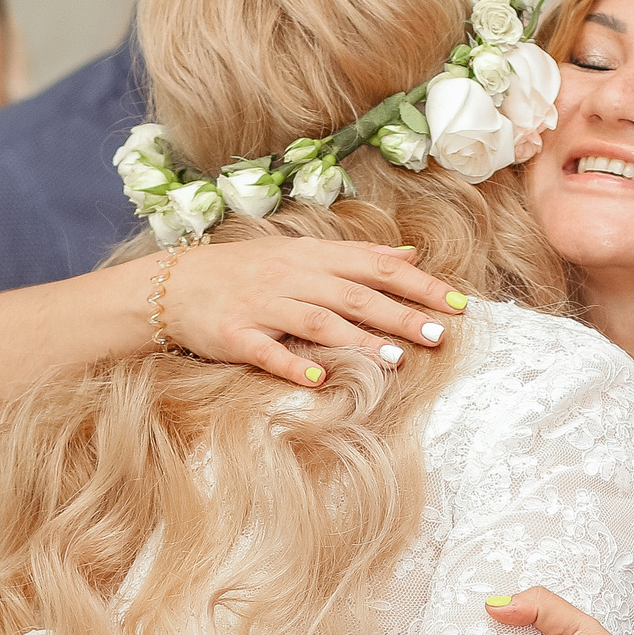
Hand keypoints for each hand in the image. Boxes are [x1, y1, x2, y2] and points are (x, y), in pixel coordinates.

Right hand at [148, 236, 467, 386]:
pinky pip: (269, 352)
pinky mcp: (237, 336)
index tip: (459, 303)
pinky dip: (294, 366)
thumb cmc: (246, 271)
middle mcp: (293, 278)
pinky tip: (321, 381)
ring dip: (360, 341)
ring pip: (320, 322)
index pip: (377, 267)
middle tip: (440, 336)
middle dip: (402, 315)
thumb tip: (409, 255)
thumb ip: (356, 256)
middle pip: (357, 296)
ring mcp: (265, 307)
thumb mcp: (301, 253)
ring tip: (396, 360)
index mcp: (313, 258)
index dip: (420, 284)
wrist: (174, 285)